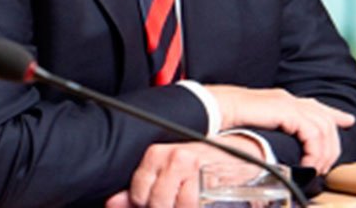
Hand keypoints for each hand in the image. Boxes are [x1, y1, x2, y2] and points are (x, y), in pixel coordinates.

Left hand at [105, 135, 262, 207]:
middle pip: (156, 203)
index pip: (138, 193)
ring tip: (188, 199)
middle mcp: (175, 157)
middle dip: (164, 207)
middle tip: (177, 200)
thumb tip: (113, 203)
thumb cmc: (203, 166)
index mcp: (158, 153)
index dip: (146, 204)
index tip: (161, 201)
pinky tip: (200, 200)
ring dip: (180, 206)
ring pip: (174, 206)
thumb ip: (140, 189)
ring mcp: (194, 169)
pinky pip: (192, 205)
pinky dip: (193, 206)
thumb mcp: (168, 174)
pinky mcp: (210, 180)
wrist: (242, 156)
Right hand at [206, 85, 355, 173]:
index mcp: (282, 101)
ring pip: (323, 126)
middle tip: (326, 165)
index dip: (334, 114)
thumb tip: (276, 149)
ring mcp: (288, 103)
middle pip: (325, 119)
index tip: (348, 120)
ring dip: (324, 152)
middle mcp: (289, 99)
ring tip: (316, 169)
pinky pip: (312, 132)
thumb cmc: (226, 119)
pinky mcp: (285, 111)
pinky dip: (315, 149)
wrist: (213, 108)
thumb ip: (268, 132)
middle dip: (332, 144)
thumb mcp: (253, 127)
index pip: (316, 106)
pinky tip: (308, 162)